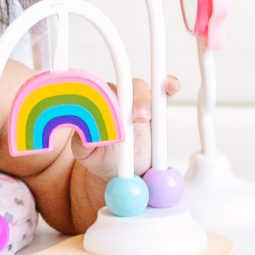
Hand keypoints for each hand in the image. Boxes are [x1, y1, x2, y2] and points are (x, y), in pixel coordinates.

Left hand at [56, 75, 180, 178]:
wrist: (119, 168)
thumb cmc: (100, 156)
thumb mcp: (85, 153)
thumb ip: (82, 140)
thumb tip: (84, 131)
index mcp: (99, 105)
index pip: (103, 93)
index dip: (109, 99)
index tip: (115, 114)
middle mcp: (118, 99)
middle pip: (125, 87)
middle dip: (133, 99)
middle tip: (139, 118)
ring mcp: (137, 102)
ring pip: (143, 89)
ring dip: (148, 97)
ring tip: (148, 116)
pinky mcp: (155, 108)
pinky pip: (163, 93)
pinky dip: (169, 87)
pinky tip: (172, 86)